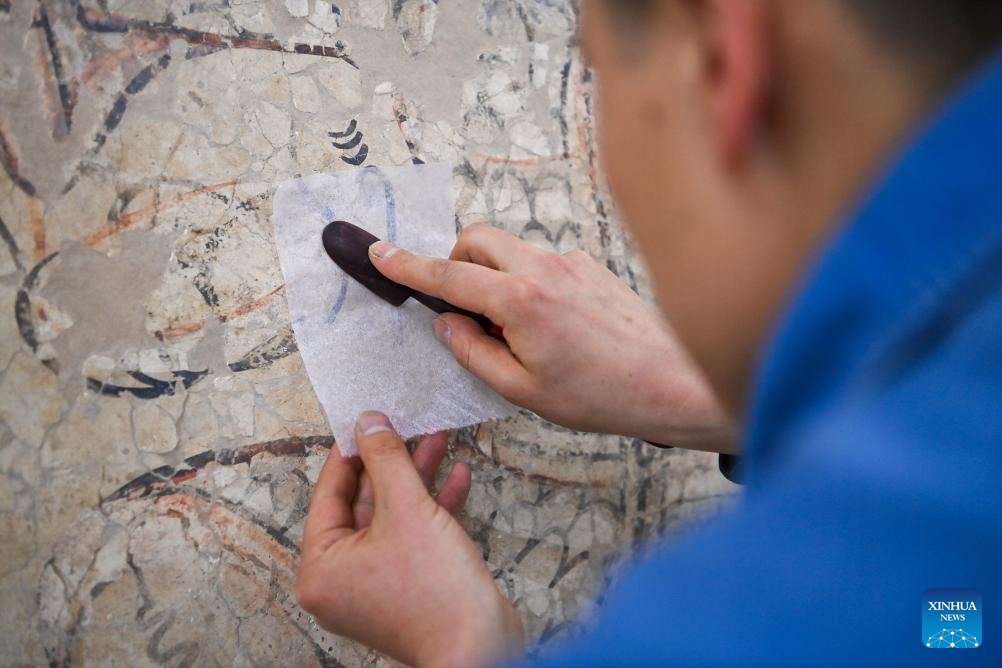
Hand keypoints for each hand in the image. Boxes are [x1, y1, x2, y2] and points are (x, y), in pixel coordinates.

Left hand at [295, 412, 524, 667]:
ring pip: (393, 517)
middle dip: (393, 463)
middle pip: (363, 503)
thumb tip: (369, 422)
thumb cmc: (435, 594)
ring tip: (439, 441)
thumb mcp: (407, 509)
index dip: (351, 452)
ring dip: (418, 479)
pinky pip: (413, 538)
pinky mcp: (408, 588)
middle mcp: (341, 581)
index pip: (328, 493)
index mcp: (321, 567)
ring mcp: (375, 586)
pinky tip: (458, 478)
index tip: (368, 421)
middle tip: (408, 427)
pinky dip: (434, 509)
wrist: (481, 648)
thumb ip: (386, 460)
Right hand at [369, 224, 735, 451]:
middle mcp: (545, 268)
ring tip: (517, 332)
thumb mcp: (523, 390)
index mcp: (521, 300)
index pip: (449, 274)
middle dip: (458, 262)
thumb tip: (447, 325)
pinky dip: (529, 284)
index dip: (408, 264)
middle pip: (479, 239)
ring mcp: (572, 262)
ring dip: (496, 277)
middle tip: (464, 308)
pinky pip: (543, 263)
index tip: (380, 253)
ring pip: (512, 250)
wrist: (673, 381)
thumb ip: (474, 352)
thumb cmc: (602, 395)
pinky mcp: (591, 266)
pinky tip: (553, 328)